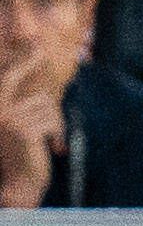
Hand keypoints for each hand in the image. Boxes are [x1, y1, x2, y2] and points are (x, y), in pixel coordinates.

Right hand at [0, 51, 62, 208]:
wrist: (19, 184)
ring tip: (42, 138)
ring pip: (44, 103)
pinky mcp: (20, 129)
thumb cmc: (24, 152)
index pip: (3, 76)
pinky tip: (46, 146)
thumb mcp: (21, 123)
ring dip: (51, 120)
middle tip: (38, 43)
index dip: (16, 58)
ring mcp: (4, 117)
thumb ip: (25, 101)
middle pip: (12, 76)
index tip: (32, 41)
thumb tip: (37, 68)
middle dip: (26, 58)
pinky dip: (55, 131)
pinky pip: (50, 118)